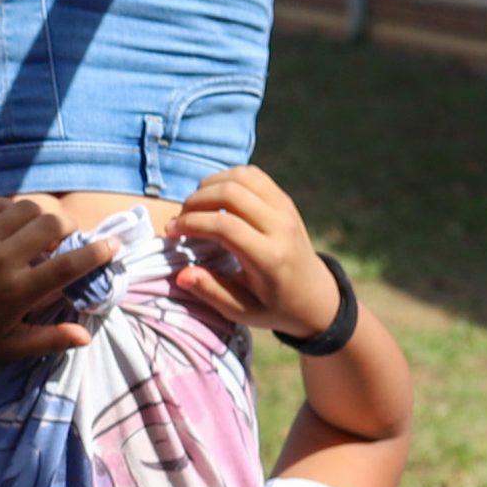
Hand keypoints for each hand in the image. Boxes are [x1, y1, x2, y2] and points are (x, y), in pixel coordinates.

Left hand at [0, 196, 104, 362]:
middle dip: (69, 227)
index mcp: (17, 292)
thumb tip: (86, 336)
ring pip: (27, 207)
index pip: (69, 264)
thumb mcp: (7, 347)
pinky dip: (12, 208)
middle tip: (68, 239)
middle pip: (52, 224)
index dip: (97, 252)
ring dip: (41, 215)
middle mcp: (2, 260)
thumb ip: (48, 340)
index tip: (112, 246)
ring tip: (39, 231)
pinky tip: (12, 223)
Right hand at [170, 166, 342, 339]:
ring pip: (241, 176)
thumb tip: (181, 274)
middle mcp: (280, 226)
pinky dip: (226, 179)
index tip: (171, 232)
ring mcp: (285, 208)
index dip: (192, 223)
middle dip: (196, 201)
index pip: (226, 226)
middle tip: (181, 219)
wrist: (315, 295)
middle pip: (231, 193)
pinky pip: (252, 175)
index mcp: (270, 257)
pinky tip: (214, 198)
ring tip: (195, 207)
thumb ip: (211, 292)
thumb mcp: (242, 312)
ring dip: (210, 185)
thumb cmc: (273, 306)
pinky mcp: (284, 199)